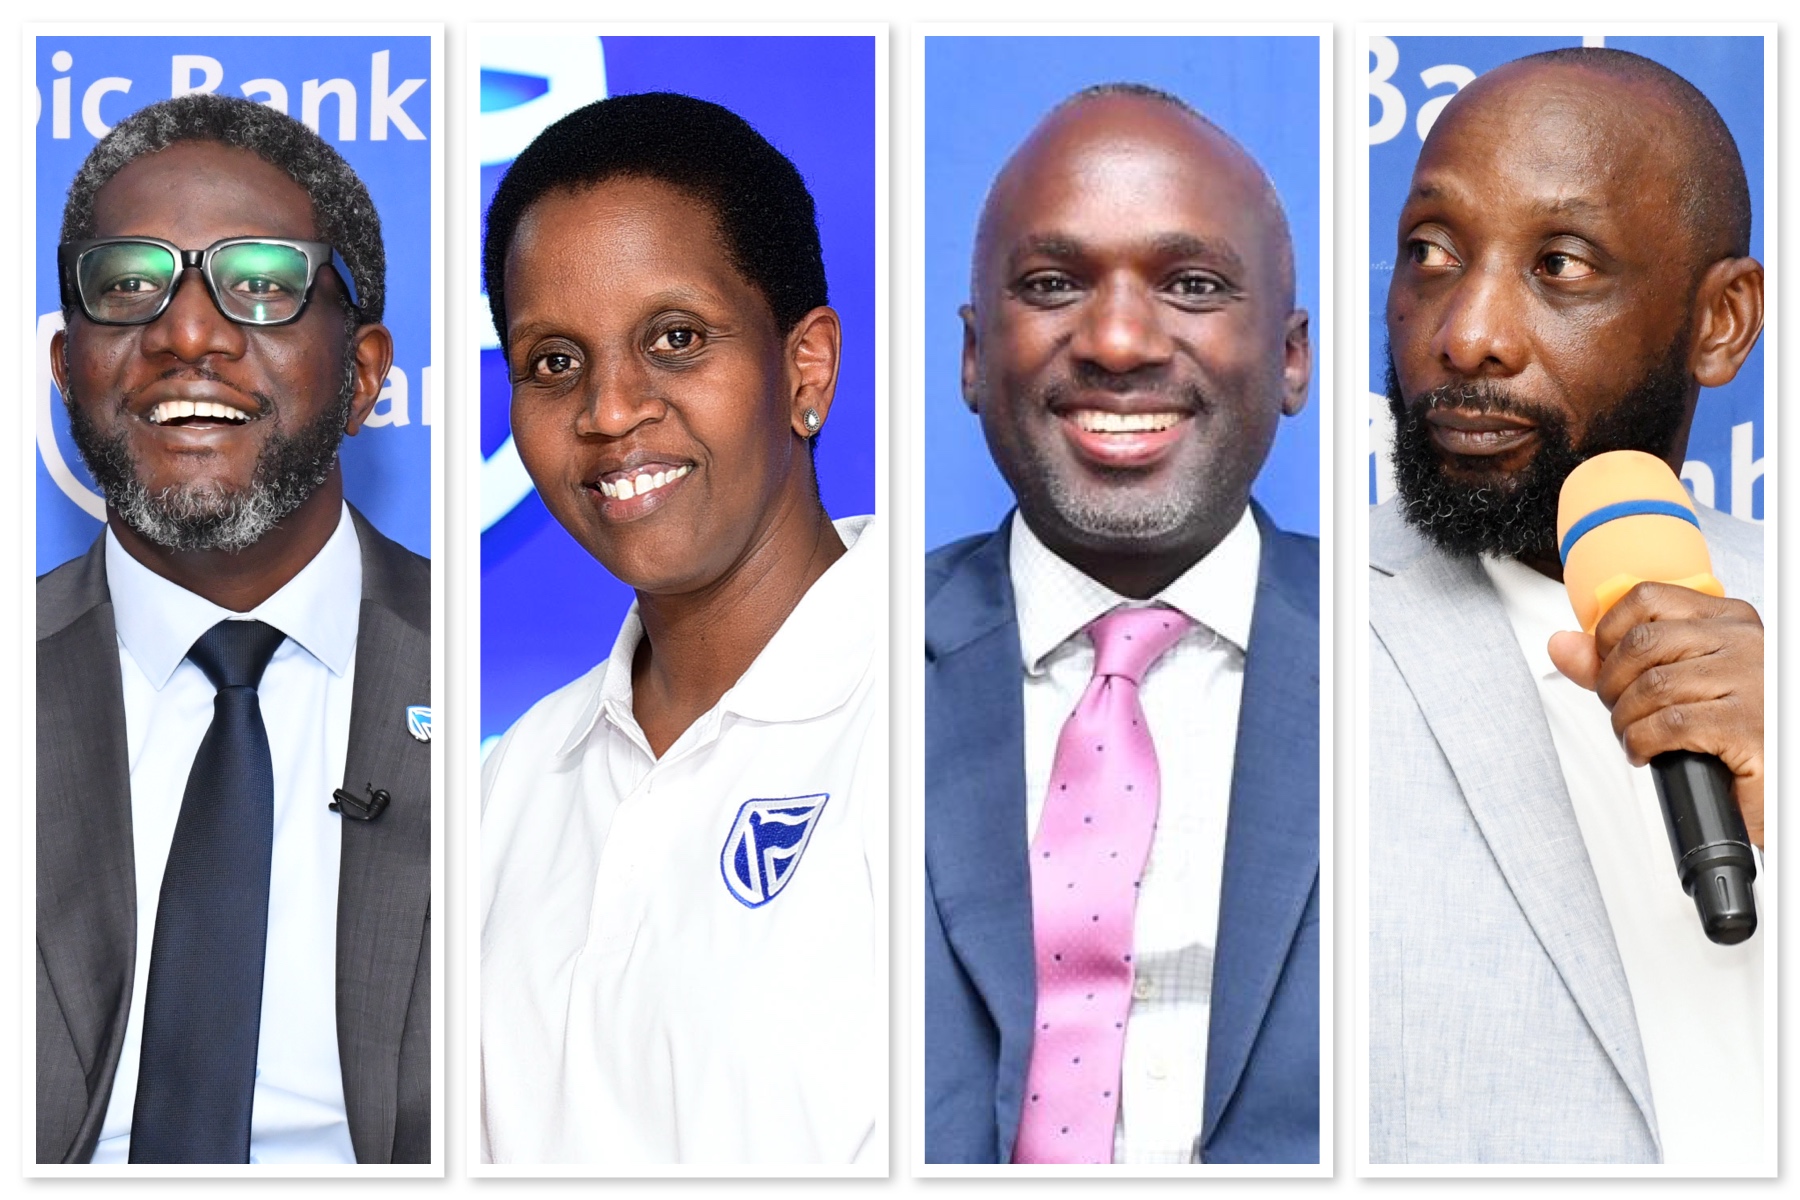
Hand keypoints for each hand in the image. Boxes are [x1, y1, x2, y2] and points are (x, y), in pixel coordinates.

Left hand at [1547, 581, 1764, 847]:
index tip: (1606, 664)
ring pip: (1651, 686)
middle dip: (1611, 684)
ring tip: (1635, 735)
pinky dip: (1641, 743)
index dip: (1609, 634)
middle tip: (1620, 710)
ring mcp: (1750, 681)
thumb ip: (1616, 663)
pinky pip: (1668, 725)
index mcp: (1728, 622)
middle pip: (1642, 643)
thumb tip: (1562, 645)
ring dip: (1625, 720)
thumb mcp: (1677, 683)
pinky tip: (1648, 752)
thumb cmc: (1731, 729)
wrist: (1776, 778)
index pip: (1647, 599)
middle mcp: (1743, 643)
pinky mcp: (1747, 726)